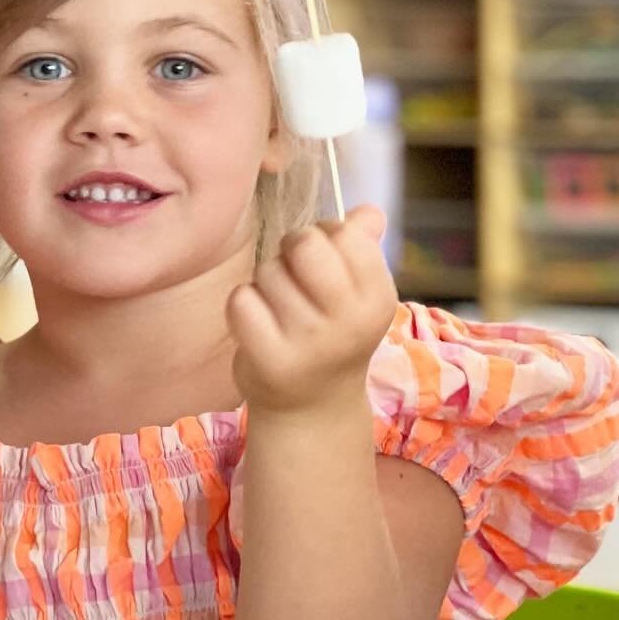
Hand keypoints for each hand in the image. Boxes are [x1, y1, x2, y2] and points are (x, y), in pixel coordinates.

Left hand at [226, 205, 396, 416]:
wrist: (311, 408)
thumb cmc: (332, 336)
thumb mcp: (357, 295)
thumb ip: (363, 248)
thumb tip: (369, 211)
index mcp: (377, 298)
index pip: (347, 234)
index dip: (325, 234)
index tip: (322, 259)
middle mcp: (349, 321)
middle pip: (305, 244)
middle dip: (291, 249)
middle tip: (292, 273)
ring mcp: (309, 343)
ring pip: (268, 271)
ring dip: (265, 282)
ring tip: (278, 308)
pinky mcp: (270, 359)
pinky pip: (241, 300)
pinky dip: (242, 305)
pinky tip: (256, 323)